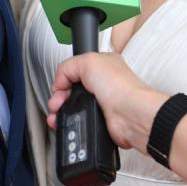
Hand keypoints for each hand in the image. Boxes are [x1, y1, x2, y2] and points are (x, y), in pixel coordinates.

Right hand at [47, 53, 167, 151]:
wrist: (130, 115)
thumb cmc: (120, 87)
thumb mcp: (87, 61)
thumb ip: (68, 66)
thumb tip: (59, 81)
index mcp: (102, 66)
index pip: (75, 70)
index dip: (64, 78)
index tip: (59, 87)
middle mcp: (103, 84)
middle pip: (72, 90)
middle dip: (59, 97)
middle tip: (56, 103)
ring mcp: (102, 104)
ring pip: (74, 107)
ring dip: (61, 112)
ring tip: (56, 115)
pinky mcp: (101, 121)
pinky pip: (80, 122)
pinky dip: (70, 123)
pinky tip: (65, 123)